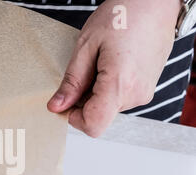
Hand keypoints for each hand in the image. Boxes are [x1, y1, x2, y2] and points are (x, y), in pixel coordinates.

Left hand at [47, 0, 180, 136]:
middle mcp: (135, 94)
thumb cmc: (124, 15)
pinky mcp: (145, 90)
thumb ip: (72, 81)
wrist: (156, 3)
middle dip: (83, 99)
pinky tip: (111, 64)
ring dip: (96, 91)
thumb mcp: (86, 45)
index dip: (74, 118)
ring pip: (107, 107)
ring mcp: (143, 94)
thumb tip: (57, 106)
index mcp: (120, 84)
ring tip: (101, 62)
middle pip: (98, 115)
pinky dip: (108, 87)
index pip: (93, 124)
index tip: (66, 100)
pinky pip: (118, 99)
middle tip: (85, 69)